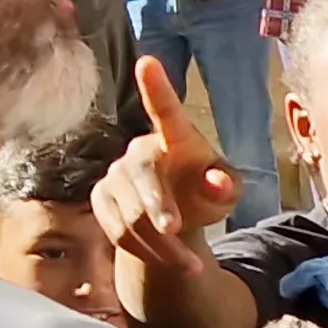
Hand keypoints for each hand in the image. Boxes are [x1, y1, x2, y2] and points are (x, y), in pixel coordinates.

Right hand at [89, 56, 235, 283]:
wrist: (175, 220)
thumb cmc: (204, 193)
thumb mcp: (225, 191)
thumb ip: (226, 185)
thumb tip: (217, 181)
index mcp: (175, 137)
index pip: (166, 111)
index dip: (157, 88)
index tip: (148, 62)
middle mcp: (139, 151)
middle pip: (142, 178)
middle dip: (157, 208)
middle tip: (175, 234)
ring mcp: (115, 175)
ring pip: (130, 214)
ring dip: (160, 245)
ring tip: (189, 266)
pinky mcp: (101, 199)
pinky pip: (117, 231)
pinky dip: (144, 252)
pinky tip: (167, 260)